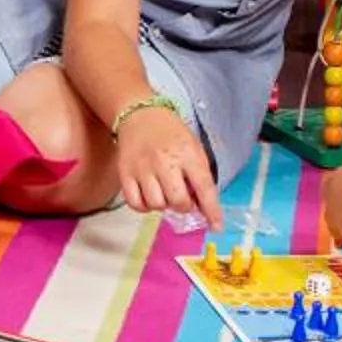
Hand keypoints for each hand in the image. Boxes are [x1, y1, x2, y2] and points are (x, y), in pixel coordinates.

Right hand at [113, 104, 217, 223]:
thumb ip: (199, 175)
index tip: (216, 226)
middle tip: (182, 198)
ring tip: (163, 192)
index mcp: (188, 153)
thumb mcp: (193, 147)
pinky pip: (136, 204)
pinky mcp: (125, 173)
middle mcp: (165, 161)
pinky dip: (144, 206)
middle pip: (178, 201)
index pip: (204, 188)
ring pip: (157, 205)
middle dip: (184, 206)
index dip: (212, 211)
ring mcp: (143, 168)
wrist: (139, 115)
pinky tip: (149, 195)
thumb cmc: (170, 132)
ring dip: (163, 204)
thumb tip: (202, 207)